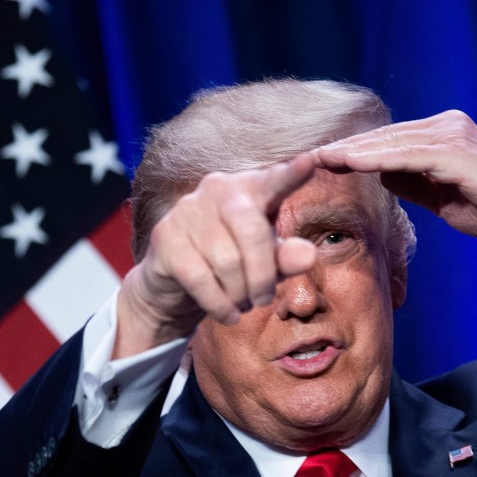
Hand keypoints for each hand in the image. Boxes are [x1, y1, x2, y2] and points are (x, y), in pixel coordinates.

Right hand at [113, 155, 317, 357]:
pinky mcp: (166, 237)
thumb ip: (287, 258)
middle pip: (252, 232)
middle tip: (263, 300)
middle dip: (263, 276)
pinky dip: (219, 305)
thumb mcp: (265, 263)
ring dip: (240, 294)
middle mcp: (217, 189)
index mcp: (249, 188)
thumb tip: (309, 254)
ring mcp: (187, 210)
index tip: (310, 161)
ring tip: (241, 303)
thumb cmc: (231, 265)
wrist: (174, 284)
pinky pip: (201, 279)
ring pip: (227, 261)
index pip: (274, 181)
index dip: (292, 174)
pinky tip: (227, 314)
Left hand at [307, 110, 476, 259]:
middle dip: (347, 147)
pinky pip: (410, 154)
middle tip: (310, 155)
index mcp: (443, 134)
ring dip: (356, 151)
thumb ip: (412, 182)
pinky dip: (379, 158)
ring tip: (322, 158)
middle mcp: (447, 126)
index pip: (389, 140)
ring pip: (393, 142)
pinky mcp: (459, 152)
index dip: (355, 150)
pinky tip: (354, 163)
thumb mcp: (441, 196)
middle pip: (386, 136)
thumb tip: (380, 175)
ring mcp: (454, 135)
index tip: (322, 160)